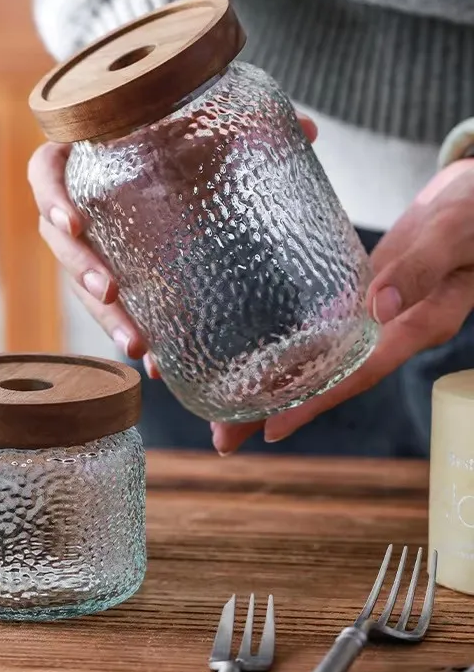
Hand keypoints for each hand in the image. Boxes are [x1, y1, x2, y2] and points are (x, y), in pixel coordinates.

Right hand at [28, 114, 318, 377]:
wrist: (164, 150)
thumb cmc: (171, 132)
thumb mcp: (202, 124)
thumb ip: (247, 124)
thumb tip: (314, 129)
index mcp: (85, 158)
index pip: (44, 174)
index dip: (49, 198)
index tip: (72, 224)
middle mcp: (80, 203)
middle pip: (59, 242)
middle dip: (81, 271)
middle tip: (111, 292)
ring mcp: (95, 241)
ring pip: (80, 284)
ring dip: (104, 316)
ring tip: (137, 345)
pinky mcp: (113, 270)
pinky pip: (112, 305)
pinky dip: (131, 330)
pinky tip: (158, 361)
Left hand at [211, 159, 473, 454]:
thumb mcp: (454, 235)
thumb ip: (420, 268)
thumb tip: (377, 306)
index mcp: (417, 324)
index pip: (356, 374)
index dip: (313, 402)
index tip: (269, 428)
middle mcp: (390, 330)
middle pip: (327, 378)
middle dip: (276, 407)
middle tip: (223, 436)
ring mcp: (371, 316)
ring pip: (317, 357)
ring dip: (273, 381)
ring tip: (221, 407)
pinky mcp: (358, 293)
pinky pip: (319, 327)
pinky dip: (287, 344)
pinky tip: (251, 355)